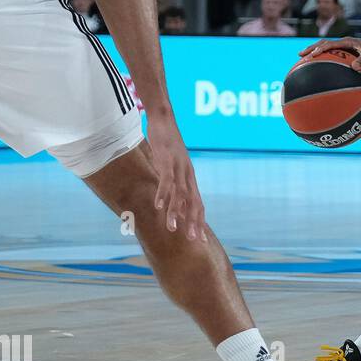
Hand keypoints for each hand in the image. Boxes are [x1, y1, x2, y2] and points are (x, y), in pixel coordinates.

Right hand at [147, 116, 206, 241]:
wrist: (164, 119)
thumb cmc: (167, 144)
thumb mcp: (172, 166)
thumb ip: (173, 182)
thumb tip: (170, 201)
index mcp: (190, 178)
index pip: (198, 204)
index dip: (200, 222)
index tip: (201, 240)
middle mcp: (188, 175)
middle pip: (194, 203)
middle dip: (194, 223)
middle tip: (194, 241)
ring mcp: (178, 168)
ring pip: (180, 194)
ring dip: (176, 212)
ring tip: (172, 229)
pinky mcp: (167, 160)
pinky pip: (166, 180)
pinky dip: (164, 193)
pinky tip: (159, 206)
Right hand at [299, 36, 360, 70]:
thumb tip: (354, 67)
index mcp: (347, 41)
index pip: (330, 44)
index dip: (320, 49)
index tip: (312, 55)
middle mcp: (343, 43)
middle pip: (323, 44)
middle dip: (311, 49)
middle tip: (300, 55)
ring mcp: (343, 48)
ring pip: (325, 49)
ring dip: (314, 53)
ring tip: (303, 59)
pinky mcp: (344, 54)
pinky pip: (331, 56)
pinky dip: (322, 60)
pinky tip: (317, 68)